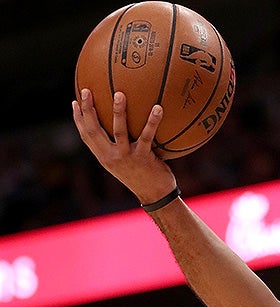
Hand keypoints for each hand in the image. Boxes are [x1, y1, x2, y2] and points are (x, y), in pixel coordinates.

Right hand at [72, 88, 176, 203]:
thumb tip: (124, 126)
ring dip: (118, 111)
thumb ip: (120, 147)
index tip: (74, 102)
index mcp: (104, 157)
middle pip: (94, 130)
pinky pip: (146, 136)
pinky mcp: (142, 158)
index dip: (78, 119)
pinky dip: (152, 121)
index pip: (86, 135)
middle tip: (86, 90)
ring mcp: (126, 157)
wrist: (156, 196)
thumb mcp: (126, 163)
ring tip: (119, 94)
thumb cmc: (143, 176)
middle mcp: (111, 156)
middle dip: (88, 109)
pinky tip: (158, 108)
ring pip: (118, 131)